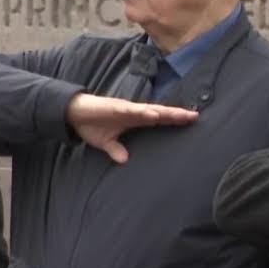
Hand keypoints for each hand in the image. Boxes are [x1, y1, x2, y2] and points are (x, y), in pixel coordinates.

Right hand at [65, 93, 198, 163]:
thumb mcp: (106, 143)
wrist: (74, 113)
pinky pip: (130, 109)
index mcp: (134, 119)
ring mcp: (125, 108)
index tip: (190, 122)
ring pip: (149, 109)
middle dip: (176, 115)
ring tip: (180, 115)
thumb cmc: (91, 125)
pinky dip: (142, 111)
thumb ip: (116, 150)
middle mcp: (133, 112)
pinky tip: (152, 113)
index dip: (173, 120)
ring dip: (164, 112)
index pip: (158, 119)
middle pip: (159, 113)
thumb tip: (124, 161)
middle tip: (194, 117)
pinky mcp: (114, 107)